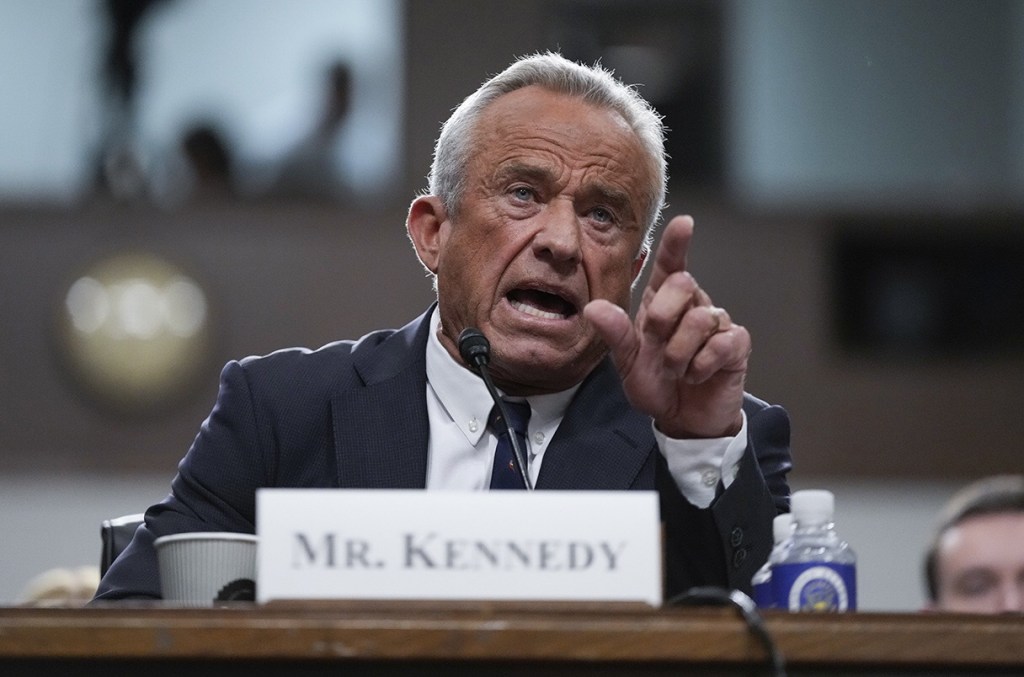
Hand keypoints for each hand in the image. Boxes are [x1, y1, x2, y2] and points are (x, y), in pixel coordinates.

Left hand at [584, 215, 748, 438]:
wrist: (683, 420)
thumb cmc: (657, 384)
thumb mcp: (628, 363)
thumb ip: (614, 335)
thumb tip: (593, 307)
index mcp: (662, 303)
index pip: (671, 265)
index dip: (676, 243)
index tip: (684, 222)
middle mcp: (691, 306)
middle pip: (683, 283)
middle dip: (663, 316)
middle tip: (657, 344)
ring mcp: (717, 324)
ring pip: (700, 317)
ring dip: (680, 351)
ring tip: (676, 370)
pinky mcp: (736, 345)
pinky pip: (722, 342)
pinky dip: (702, 365)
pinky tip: (696, 376)